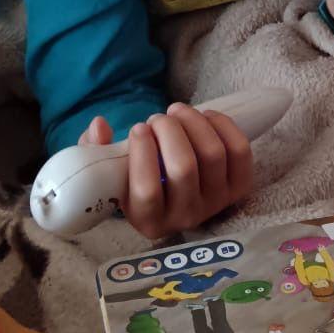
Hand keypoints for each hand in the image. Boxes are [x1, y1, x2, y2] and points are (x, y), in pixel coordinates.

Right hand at [78, 103, 252, 237]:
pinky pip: (239, 150)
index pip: (147, 191)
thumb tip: (98, 125)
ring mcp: (216, 203)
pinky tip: (204, 115)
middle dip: (168, 131)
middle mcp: (185, 217)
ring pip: (212, 154)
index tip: (137, 128)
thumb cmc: (135, 178)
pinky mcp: (239, 186)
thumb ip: (94, 150)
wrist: (172, 191)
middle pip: (183, 168)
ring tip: (176, 111)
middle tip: (156, 118)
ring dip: (193, 122)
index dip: (142, 153)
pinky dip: (222, 125)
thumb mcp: (108, 171)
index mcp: (148, 221)